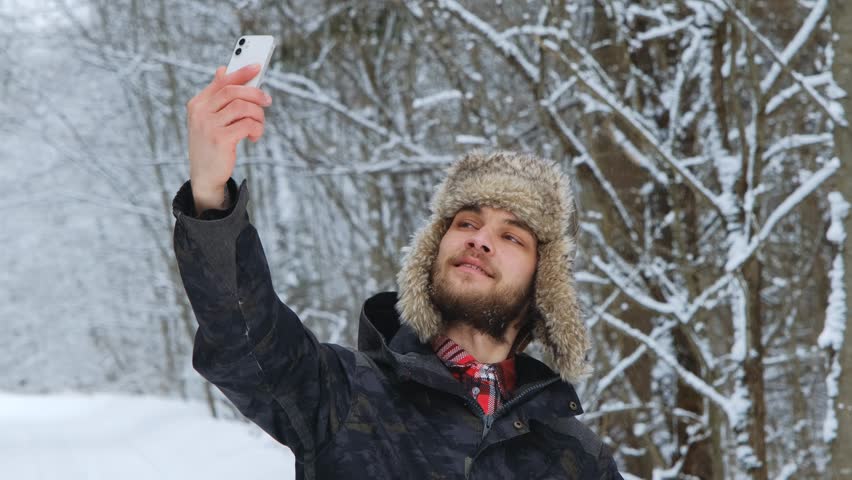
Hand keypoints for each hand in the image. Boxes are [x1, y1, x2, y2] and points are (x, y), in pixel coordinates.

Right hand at [186, 63, 271, 200]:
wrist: (204, 176)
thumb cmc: (211, 145)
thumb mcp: (210, 119)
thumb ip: (217, 97)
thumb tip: (223, 69)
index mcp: (197, 104)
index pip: (221, 81)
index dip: (241, 72)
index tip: (258, 66)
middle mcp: (200, 112)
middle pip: (234, 91)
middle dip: (255, 93)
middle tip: (267, 101)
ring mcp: (208, 126)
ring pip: (243, 107)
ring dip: (258, 115)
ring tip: (259, 125)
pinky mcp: (220, 139)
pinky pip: (247, 125)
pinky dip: (257, 129)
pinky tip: (255, 136)